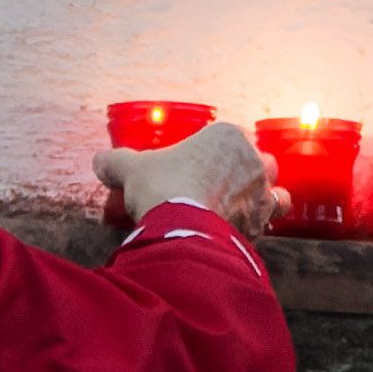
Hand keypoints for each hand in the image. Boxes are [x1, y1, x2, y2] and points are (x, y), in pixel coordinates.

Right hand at [96, 120, 278, 235]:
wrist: (181, 229)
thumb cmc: (162, 187)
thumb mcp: (132, 170)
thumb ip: (117, 162)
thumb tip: (99, 162)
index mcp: (227, 136)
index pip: (227, 139)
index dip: (213, 154)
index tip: (195, 170)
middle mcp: (252, 160)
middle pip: (255, 162)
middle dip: (243, 175)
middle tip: (217, 192)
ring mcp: (261, 192)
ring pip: (273, 191)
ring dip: (260, 200)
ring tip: (237, 213)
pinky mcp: (262, 222)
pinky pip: (268, 223)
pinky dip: (256, 228)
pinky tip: (238, 235)